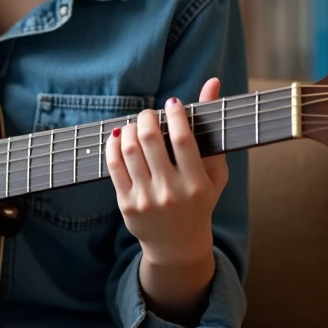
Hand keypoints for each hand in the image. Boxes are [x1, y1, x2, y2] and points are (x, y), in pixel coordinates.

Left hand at [106, 77, 228, 264]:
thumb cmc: (200, 201)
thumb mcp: (214, 171)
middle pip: (150, 141)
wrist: (178, 245)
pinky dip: (113, 146)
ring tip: (135, 127)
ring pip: (129, 151)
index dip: (176, 114)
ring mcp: (146, 199)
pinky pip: (113, 167)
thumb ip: (212, 128)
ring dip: (129, 130)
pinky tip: (119, 138)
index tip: (172, 103)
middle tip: (148, 115)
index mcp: (197, 183)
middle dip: (146, 118)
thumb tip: (213, 82)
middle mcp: (171, 192)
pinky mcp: (126, 204)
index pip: (184, 140)